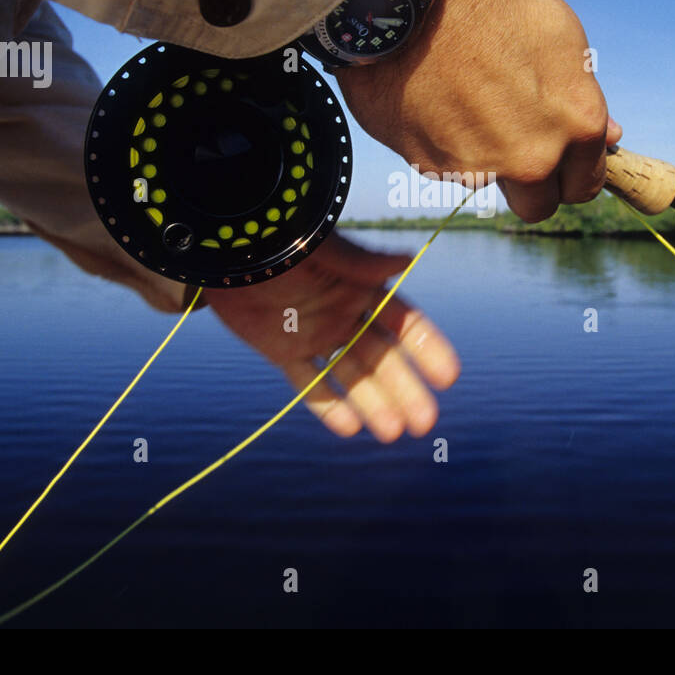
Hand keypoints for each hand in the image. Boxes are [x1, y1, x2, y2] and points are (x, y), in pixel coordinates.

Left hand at [203, 231, 458, 441]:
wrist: (226, 246)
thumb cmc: (280, 239)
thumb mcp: (324, 250)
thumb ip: (363, 262)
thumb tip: (410, 258)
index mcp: (361, 288)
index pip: (403, 323)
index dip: (427, 349)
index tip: (448, 377)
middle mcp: (344, 314)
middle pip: (382, 359)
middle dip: (405, 390)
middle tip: (426, 425)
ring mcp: (315, 334)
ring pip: (351, 376)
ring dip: (373, 404)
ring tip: (393, 434)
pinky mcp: (282, 349)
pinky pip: (309, 382)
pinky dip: (327, 405)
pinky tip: (350, 428)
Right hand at [333, 0, 622, 221]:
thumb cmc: (491, 0)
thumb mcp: (558, 36)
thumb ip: (581, 96)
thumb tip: (609, 136)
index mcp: (576, 124)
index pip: (585, 183)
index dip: (573, 172)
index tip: (560, 161)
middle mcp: (532, 157)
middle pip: (539, 206)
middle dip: (531, 184)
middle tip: (513, 141)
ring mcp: (480, 168)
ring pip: (489, 185)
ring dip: (482, 160)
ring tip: (464, 102)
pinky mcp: (430, 166)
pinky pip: (445, 167)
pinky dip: (441, 143)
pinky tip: (433, 99)